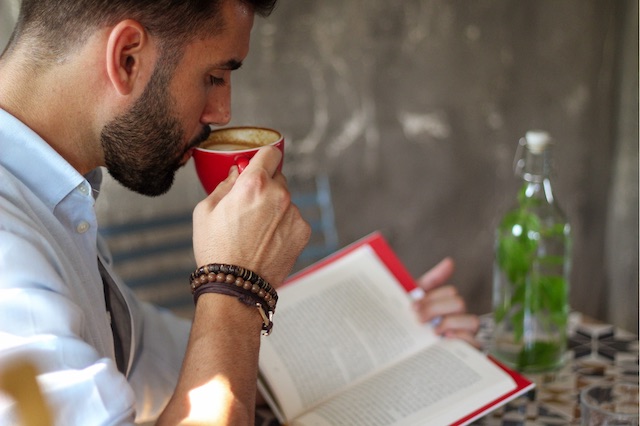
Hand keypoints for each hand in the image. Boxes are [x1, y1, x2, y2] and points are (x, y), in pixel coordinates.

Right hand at [192, 146, 310, 286]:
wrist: (236, 286)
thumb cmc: (217, 251)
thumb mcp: (205, 211)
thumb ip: (225, 184)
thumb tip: (237, 173)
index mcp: (253, 184)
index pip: (271, 152)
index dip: (263, 157)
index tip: (259, 163)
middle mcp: (279, 195)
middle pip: (278, 177)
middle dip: (265, 186)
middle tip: (249, 206)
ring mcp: (294, 213)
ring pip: (285, 201)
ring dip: (275, 208)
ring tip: (256, 231)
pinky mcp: (303, 231)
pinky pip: (293, 219)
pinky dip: (283, 226)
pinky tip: (267, 241)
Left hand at [412, 257, 480, 347]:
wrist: (399, 350)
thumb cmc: (409, 322)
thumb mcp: (415, 300)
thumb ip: (432, 280)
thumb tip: (450, 262)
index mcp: (445, 303)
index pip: (449, 291)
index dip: (432, 297)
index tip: (413, 306)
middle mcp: (458, 316)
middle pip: (459, 303)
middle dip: (436, 309)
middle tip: (418, 319)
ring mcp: (464, 334)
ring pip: (472, 321)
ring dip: (450, 323)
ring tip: (432, 330)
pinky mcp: (466, 351)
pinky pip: (475, 342)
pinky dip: (461, 339)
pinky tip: (444, 339)